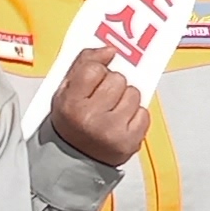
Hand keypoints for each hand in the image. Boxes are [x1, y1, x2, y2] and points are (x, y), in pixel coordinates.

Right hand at [49, 48, 148, 167]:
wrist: (74, 160)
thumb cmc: (71, 122)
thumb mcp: (65, 92)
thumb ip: (83, 64)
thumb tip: (110, 50)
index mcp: (71, 104)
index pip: (94, 69)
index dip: (98, 68)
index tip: (97, 75)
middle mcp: (91, 119)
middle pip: (117, 79)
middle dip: (112, 84)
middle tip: (102, 98)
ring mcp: (113, 131)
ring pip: (133, 93)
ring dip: (126, 98)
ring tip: (112, 110)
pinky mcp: (131, 141)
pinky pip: (144, 112)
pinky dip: (136, 114)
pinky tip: (122, 121)